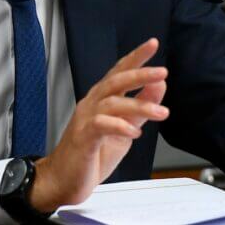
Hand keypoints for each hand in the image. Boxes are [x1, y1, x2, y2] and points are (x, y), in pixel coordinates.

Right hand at [28, 38, 168, 211]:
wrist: (62, 180)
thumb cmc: (91, 155)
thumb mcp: (124, 130)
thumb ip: (140, 108)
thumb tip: (158, 87)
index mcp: (101, 100)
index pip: (119, 72)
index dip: (136, 58)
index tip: (152, 44)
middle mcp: (92, 104)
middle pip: (116, 81)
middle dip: (140, 74)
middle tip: (161, 72)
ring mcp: (85, 119)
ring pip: (112, 102)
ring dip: (139, 105)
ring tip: (161, 112)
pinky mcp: (83, 137)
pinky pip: (101, 125)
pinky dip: (119, 126)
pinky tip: (134, 131)